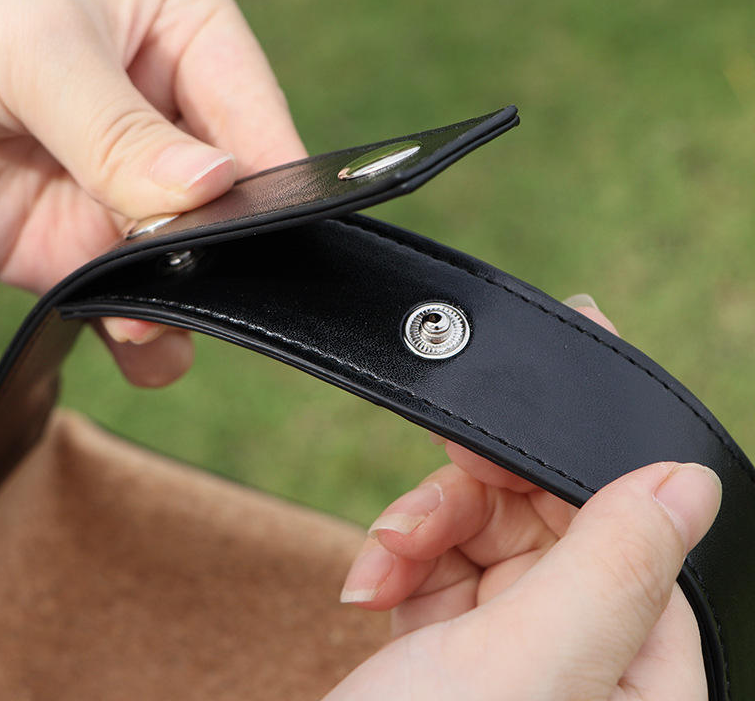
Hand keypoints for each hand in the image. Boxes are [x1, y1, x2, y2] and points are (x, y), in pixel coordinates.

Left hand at [0, 0, 304, 384]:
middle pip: (231, 205)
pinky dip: (142, 331)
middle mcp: (175, 119)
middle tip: (193, 285)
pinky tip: (134, 343)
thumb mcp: (39, 47)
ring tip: (147, 326)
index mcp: (192, 39)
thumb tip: (213, 186)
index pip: (259, 124)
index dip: (269, 185)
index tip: (260, 237)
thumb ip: (123, 127)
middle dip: (219, 252)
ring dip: (179, 301)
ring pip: (189, 263)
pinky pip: (133, 297)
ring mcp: (133, 190)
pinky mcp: (85, 244)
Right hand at [327, 301, 721, 699]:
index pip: (621, 513)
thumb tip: (687, 475)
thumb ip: (614, 566)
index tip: (505, 395)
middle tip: (413, 511)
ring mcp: (518, 639)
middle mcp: (590, 645)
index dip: (560, 451)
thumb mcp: (531, 661)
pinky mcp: (456, 636)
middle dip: (464, 497)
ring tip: (379, 568)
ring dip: (416, 530)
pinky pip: (435, 558)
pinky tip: (368, 589)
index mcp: (642, 657)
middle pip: (538, 509)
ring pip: (479, 525)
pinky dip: (396, 559)